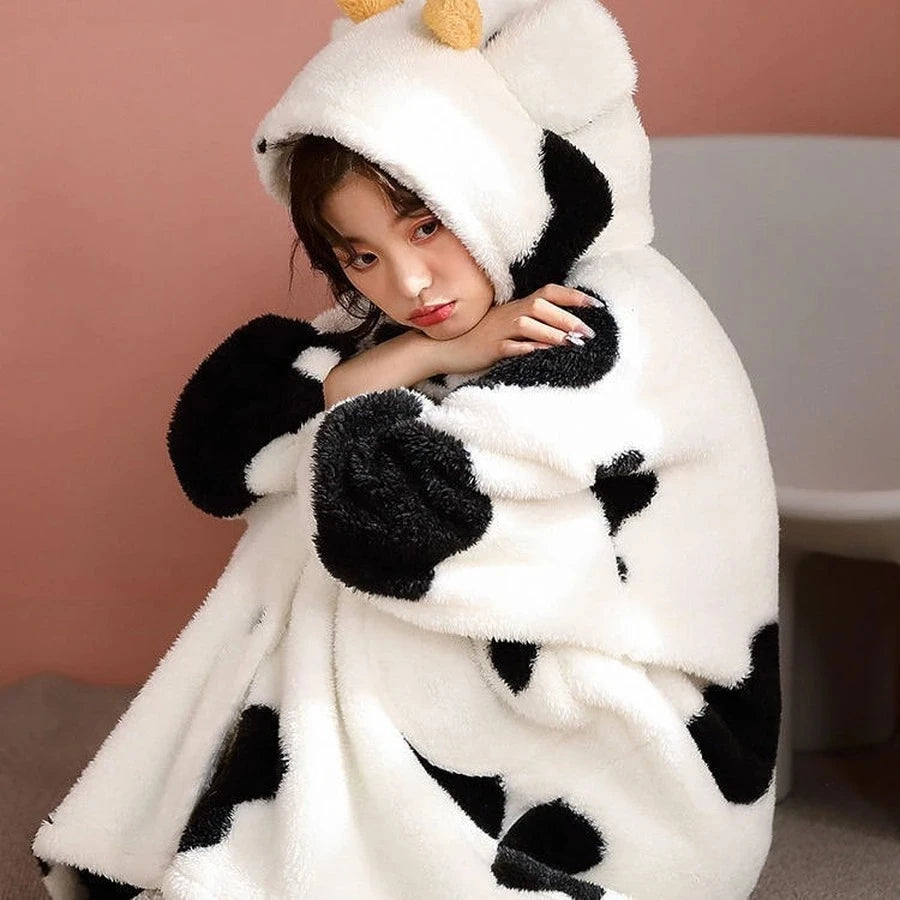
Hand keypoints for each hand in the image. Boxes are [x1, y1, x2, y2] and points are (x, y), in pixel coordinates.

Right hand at [433, 284, 602, 375]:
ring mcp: (500, 330)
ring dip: (552, 333)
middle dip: (567, 318)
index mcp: (518, 306)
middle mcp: (511, 314)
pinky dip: (527, 348)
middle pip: (541, 307)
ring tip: (572, 344)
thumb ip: (533, 322)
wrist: (449, 348)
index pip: (549, 293)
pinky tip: (542, 353)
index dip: (572, 296)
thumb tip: (566, 329)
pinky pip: (510, 346)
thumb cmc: (482, 338)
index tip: (596, 306)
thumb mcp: (509, 325)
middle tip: (588, 333)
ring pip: (528, 325)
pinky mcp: (491, 348)